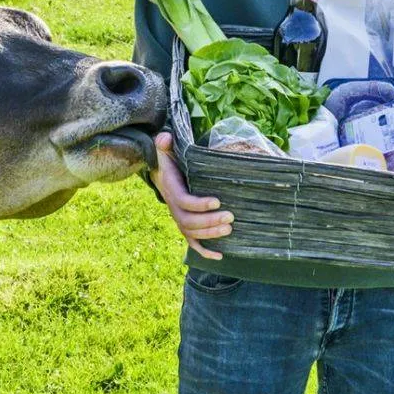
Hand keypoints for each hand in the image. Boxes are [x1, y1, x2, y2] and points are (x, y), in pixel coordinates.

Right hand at [149, 131, 231, 259]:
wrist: (162, 175)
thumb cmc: (169, 161)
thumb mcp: (164, 149)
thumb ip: (164, 143)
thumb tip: (165, 138)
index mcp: (171, 190)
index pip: (183, 201)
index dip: (199, 204)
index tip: (218, 200)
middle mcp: (174, 208)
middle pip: (189, 221)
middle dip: (210, 221)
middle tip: (231, 217)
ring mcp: (179, 219)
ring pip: (193, 233)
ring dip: (211, 234)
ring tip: (230, 228)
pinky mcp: (186, 227)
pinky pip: (193, 243)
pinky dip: (205, 252)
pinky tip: (221, 256)